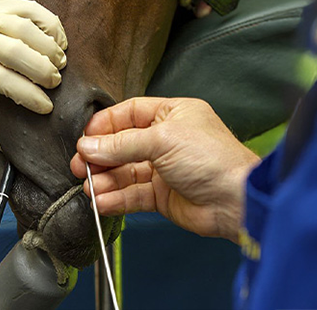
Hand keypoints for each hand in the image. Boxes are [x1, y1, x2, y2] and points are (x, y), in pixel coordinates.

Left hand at [0, 0, 67, 148]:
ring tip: (60, 64)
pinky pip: (32, 9)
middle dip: (44, 72)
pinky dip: (50, 25)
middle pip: (18, 53)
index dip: (29, 97)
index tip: (47, 108)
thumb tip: (4, 147)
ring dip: (50, 49)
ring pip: (27, 29)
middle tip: (55, 83)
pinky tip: (57, 40)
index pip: (3, 81)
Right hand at [70, 97, 259, 242]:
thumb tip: (88, 146)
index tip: (84, 138)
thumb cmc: (212, 159)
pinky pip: (132, 194)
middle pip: (122, 145)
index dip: (104, 126)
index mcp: (171, 115)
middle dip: (100, 156)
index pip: (129, 114)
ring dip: (105, 180)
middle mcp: (166, 140)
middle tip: (80, 166)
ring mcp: (163, 169)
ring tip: (89, 187)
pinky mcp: (161, 195)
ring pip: (125, 172)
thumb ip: (122, 144)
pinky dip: (116, 198)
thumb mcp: (162, 140)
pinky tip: (102, 201)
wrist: (236, 201)